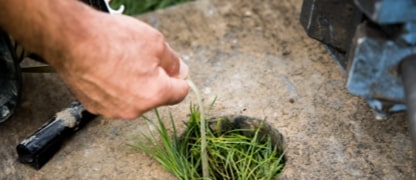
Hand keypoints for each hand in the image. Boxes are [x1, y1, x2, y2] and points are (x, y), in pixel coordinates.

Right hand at [54, 13, 188, 118]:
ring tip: (119, 61)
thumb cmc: (112, 40)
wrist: (71, 40)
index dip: (179, 78)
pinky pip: (114, 98)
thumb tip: (180, 71)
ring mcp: (113, 111)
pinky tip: (105, 69)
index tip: (172, 69)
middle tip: (140, 58)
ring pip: (134, 98)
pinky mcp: (95, 107)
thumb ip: (173, 61)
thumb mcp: (155, 42)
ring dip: (132, 84)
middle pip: (156, 96)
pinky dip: (113, 87)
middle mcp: (135, 109)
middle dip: (154, 79)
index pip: (180, 93)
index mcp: (155, 94)